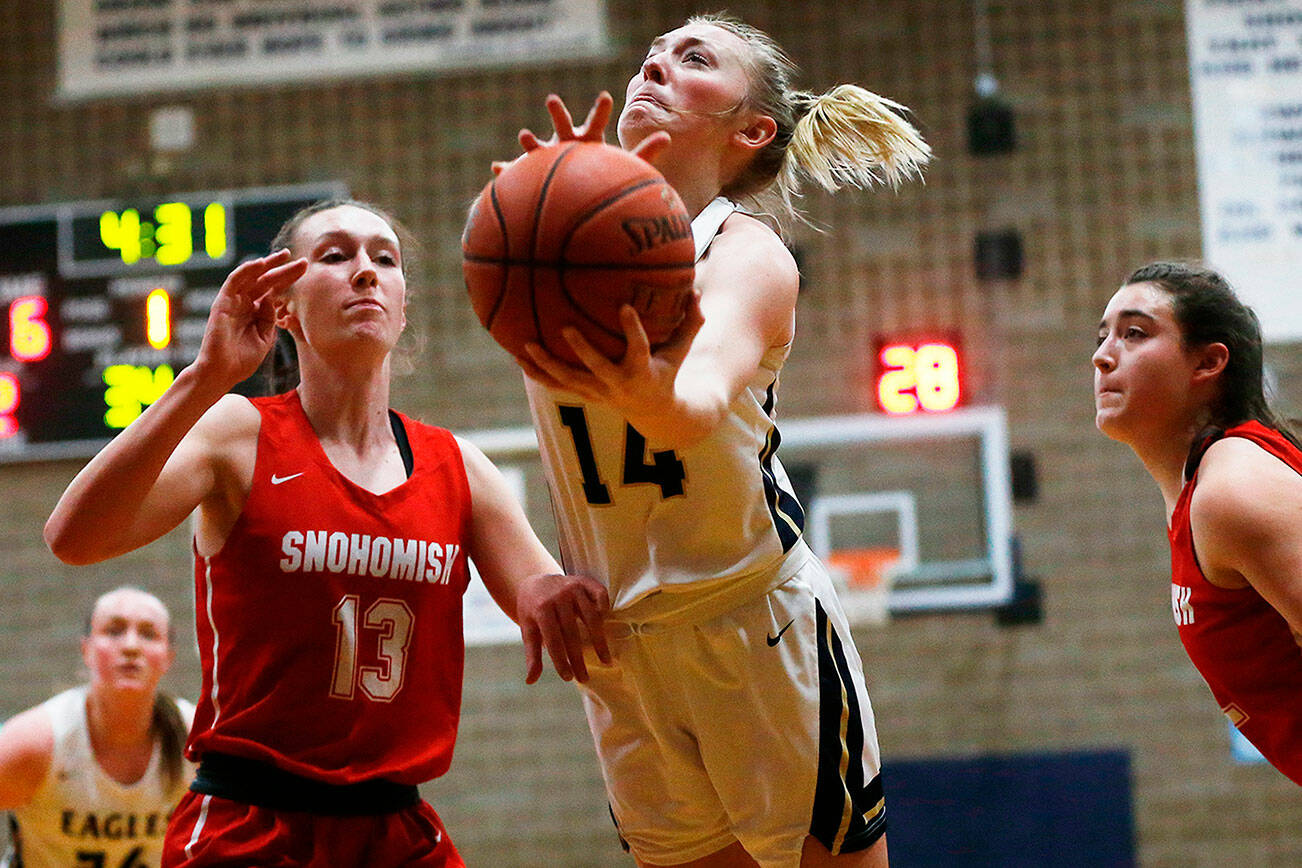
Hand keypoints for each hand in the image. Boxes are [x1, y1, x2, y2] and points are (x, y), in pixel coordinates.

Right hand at [192, 250, 305, 389]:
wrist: (222, 373)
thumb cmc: (242, 360)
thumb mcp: (264, 338)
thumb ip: (270, 318)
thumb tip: (274, 300)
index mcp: (256, 312)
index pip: (275, 291)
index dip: (289, 280)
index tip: (306, 270)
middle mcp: (245, 304)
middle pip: (267, 281)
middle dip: (284, 270)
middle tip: (302, 261)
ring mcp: (233, 302)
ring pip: (252, 277)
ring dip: (268, 264)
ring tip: (285, 256)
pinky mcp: (222, 303)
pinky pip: (234, 282)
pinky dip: (246, 271)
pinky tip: (261, 263)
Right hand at [491, 92, 670, 174]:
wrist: (578, 190)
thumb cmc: (602, 174)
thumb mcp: (625, 165)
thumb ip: (646, 152)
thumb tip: (668, 137)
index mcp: (588, 140)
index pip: (596, 122)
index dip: (601, 110)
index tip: (606, 96)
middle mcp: (566, 144)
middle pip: (562, 125)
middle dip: (558, 113)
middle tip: (553, 99)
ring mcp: (548, 157)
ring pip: (537, 147)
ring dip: (531, 141)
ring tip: (525, 135)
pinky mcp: (534, 173)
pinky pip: (519, 173)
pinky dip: (507, 170)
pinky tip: (497, 169)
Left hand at [516, 572, 611, 683]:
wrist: (535, 582)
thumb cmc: (532, 611)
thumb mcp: (528, 630)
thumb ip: (532, 654)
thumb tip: (531, 681)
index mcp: (541, 609)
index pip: (553, 640)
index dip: (561, 660)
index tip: (568, 678)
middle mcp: (559, 597)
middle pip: (572, 633)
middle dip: (578, 658)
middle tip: (584, 678)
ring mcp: (574, 588)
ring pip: (591, 617)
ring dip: (599, 640)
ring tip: (605, 660)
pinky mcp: (586, 581)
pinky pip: (600, 594)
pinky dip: (605, 609)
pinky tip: (606, 627)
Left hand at [518, 292, 703, 416]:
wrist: (654, 413)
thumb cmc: (667, 371)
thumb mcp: (682, 350)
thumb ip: (690, 321)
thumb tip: (695, 288)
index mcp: (643, 371)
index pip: (640, 350)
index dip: (633, 330)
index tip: (624, 307)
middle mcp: (618, 385)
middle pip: (597, 368)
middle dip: (581, 350)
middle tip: (565, 327)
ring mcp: (598, 393)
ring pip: (569, 380)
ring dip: (547, 364)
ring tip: (526, 345)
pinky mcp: (585, 395)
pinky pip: (556, 385)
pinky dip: (537, 373)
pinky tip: (517, 356)